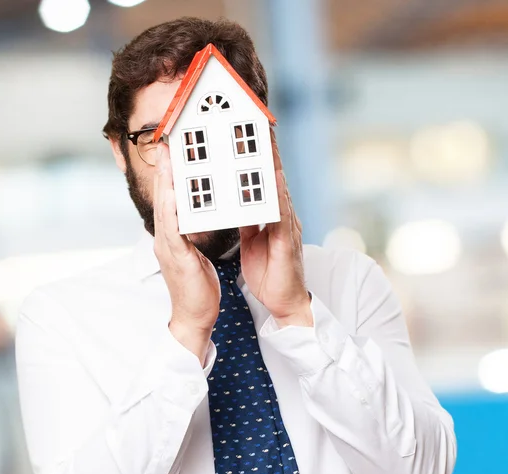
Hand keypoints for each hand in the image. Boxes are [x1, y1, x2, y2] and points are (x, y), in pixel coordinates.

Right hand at [153, 143, 220, 361]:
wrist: (195, 316)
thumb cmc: (198, 286)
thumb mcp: (196, 253)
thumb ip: (193, 233)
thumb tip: (198, 215)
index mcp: (172, 235)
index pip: (169, 198)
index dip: (169, 173)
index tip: (173, 148)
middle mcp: (166, 237)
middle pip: (163, 197)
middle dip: (164, 167)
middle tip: (166, 140)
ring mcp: (168, 247)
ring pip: (165, 208)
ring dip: (165, 181)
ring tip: (168, 156)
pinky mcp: (176, 258)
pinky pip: (172, 230)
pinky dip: (172, 210)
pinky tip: (173, 193)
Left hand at [239, 130, 312, 327]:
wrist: (284, 303)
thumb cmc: (269, 274)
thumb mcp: (252, 243)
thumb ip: (246, 223)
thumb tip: (234, 207)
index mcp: (270, 217)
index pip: (260, 182)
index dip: (253, 158)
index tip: (241, 134)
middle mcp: (281, 216)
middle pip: (272, 177)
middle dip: (264, 150)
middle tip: (255, 122)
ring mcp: (287, 226)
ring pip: (278, 189)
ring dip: (271, 163)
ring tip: (263, 138)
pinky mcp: (287, 240)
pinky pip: (281, 214)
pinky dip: (277, 194)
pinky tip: (272, 177)